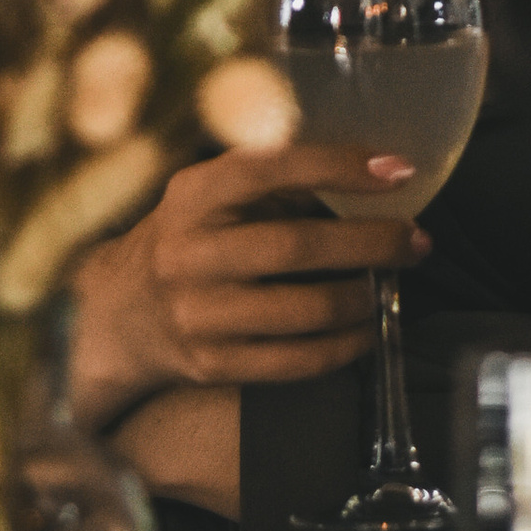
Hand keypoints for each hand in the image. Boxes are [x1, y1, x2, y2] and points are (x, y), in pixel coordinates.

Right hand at [69, 142, 421, 435]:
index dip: (337, 166)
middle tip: (416, 240)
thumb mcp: (206, 198)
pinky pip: (296, 361)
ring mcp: (198, 315)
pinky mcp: (210, 365)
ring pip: (304, 311)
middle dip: (372, 242)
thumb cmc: (185, 242)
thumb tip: (368, 175)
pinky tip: (366, 330)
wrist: (115, 318)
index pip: (268, 167)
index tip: (398, 171)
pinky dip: (344, 346)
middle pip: (297, 246)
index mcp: (191, 197)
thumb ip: (270, 184)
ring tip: (388, 285)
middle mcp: (188, 254)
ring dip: (364, 298)